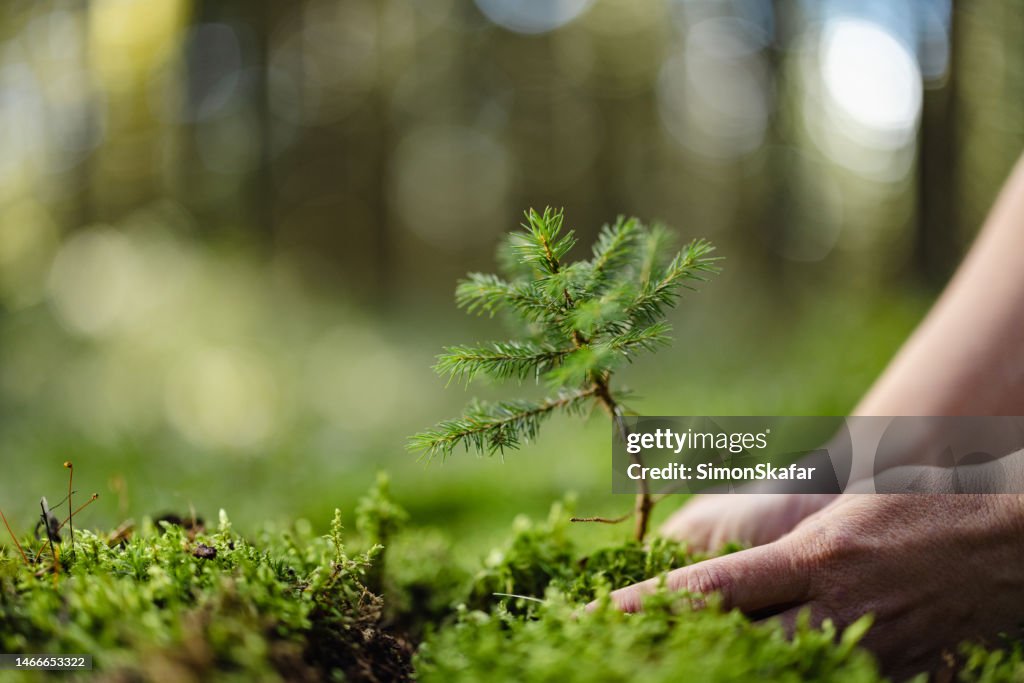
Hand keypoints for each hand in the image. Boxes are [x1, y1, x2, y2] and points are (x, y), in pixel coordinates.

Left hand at [599, 494, 1023, 677]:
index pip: (717, 589)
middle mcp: (836, 611)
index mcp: (815, 558)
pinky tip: (774, 671)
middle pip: (741, 648)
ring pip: (786, 677)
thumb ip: (784, 540)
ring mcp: (872, 653)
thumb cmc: (921, 503)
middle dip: (687, 655)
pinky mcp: (906, 680)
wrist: (1014, 539)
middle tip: (633, 656)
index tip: (607, 614)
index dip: (654, 606)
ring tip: (689, 664)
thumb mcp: (845, 504)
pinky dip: (801, 679)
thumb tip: (716, 555)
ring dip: (738, 672)